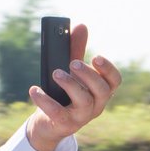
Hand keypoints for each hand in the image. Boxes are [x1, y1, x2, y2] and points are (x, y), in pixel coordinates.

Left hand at [26, 21, 119, 150]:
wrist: (48, 124)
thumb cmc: (64, 95)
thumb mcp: (71, 73)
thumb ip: (76, 51)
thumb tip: (81, 26)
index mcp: (101, 91)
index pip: (115, 81)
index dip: (108, 69)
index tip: (95, 57)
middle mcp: (96, 105)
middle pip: (102, 90)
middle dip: (89, 75)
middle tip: (73, 63)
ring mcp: (82, 117)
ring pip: (84, 101)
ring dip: (70, 84)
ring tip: (56, 73)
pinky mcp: (64, 124)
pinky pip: (57, 113)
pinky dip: (45, 100)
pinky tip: (34, 89)